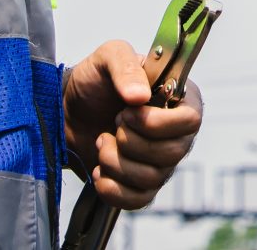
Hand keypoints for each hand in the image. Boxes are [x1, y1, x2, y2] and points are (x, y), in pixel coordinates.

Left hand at [64, 39, 202, 208]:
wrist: (66, 111)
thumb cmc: (94, 81)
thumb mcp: (108, 57)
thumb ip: (125, 66)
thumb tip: (140, 97)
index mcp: (179, 98)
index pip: (191, 120)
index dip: (158, 123)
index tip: (127, 113)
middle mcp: (176, 132)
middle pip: (173, 153)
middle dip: (132, 142)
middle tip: (113, 123)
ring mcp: (160, 161)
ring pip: (153, 178)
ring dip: (117, 162)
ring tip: (101, 141)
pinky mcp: (141, 184)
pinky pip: (138, 200)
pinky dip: (114, 189)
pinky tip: (100, 171)